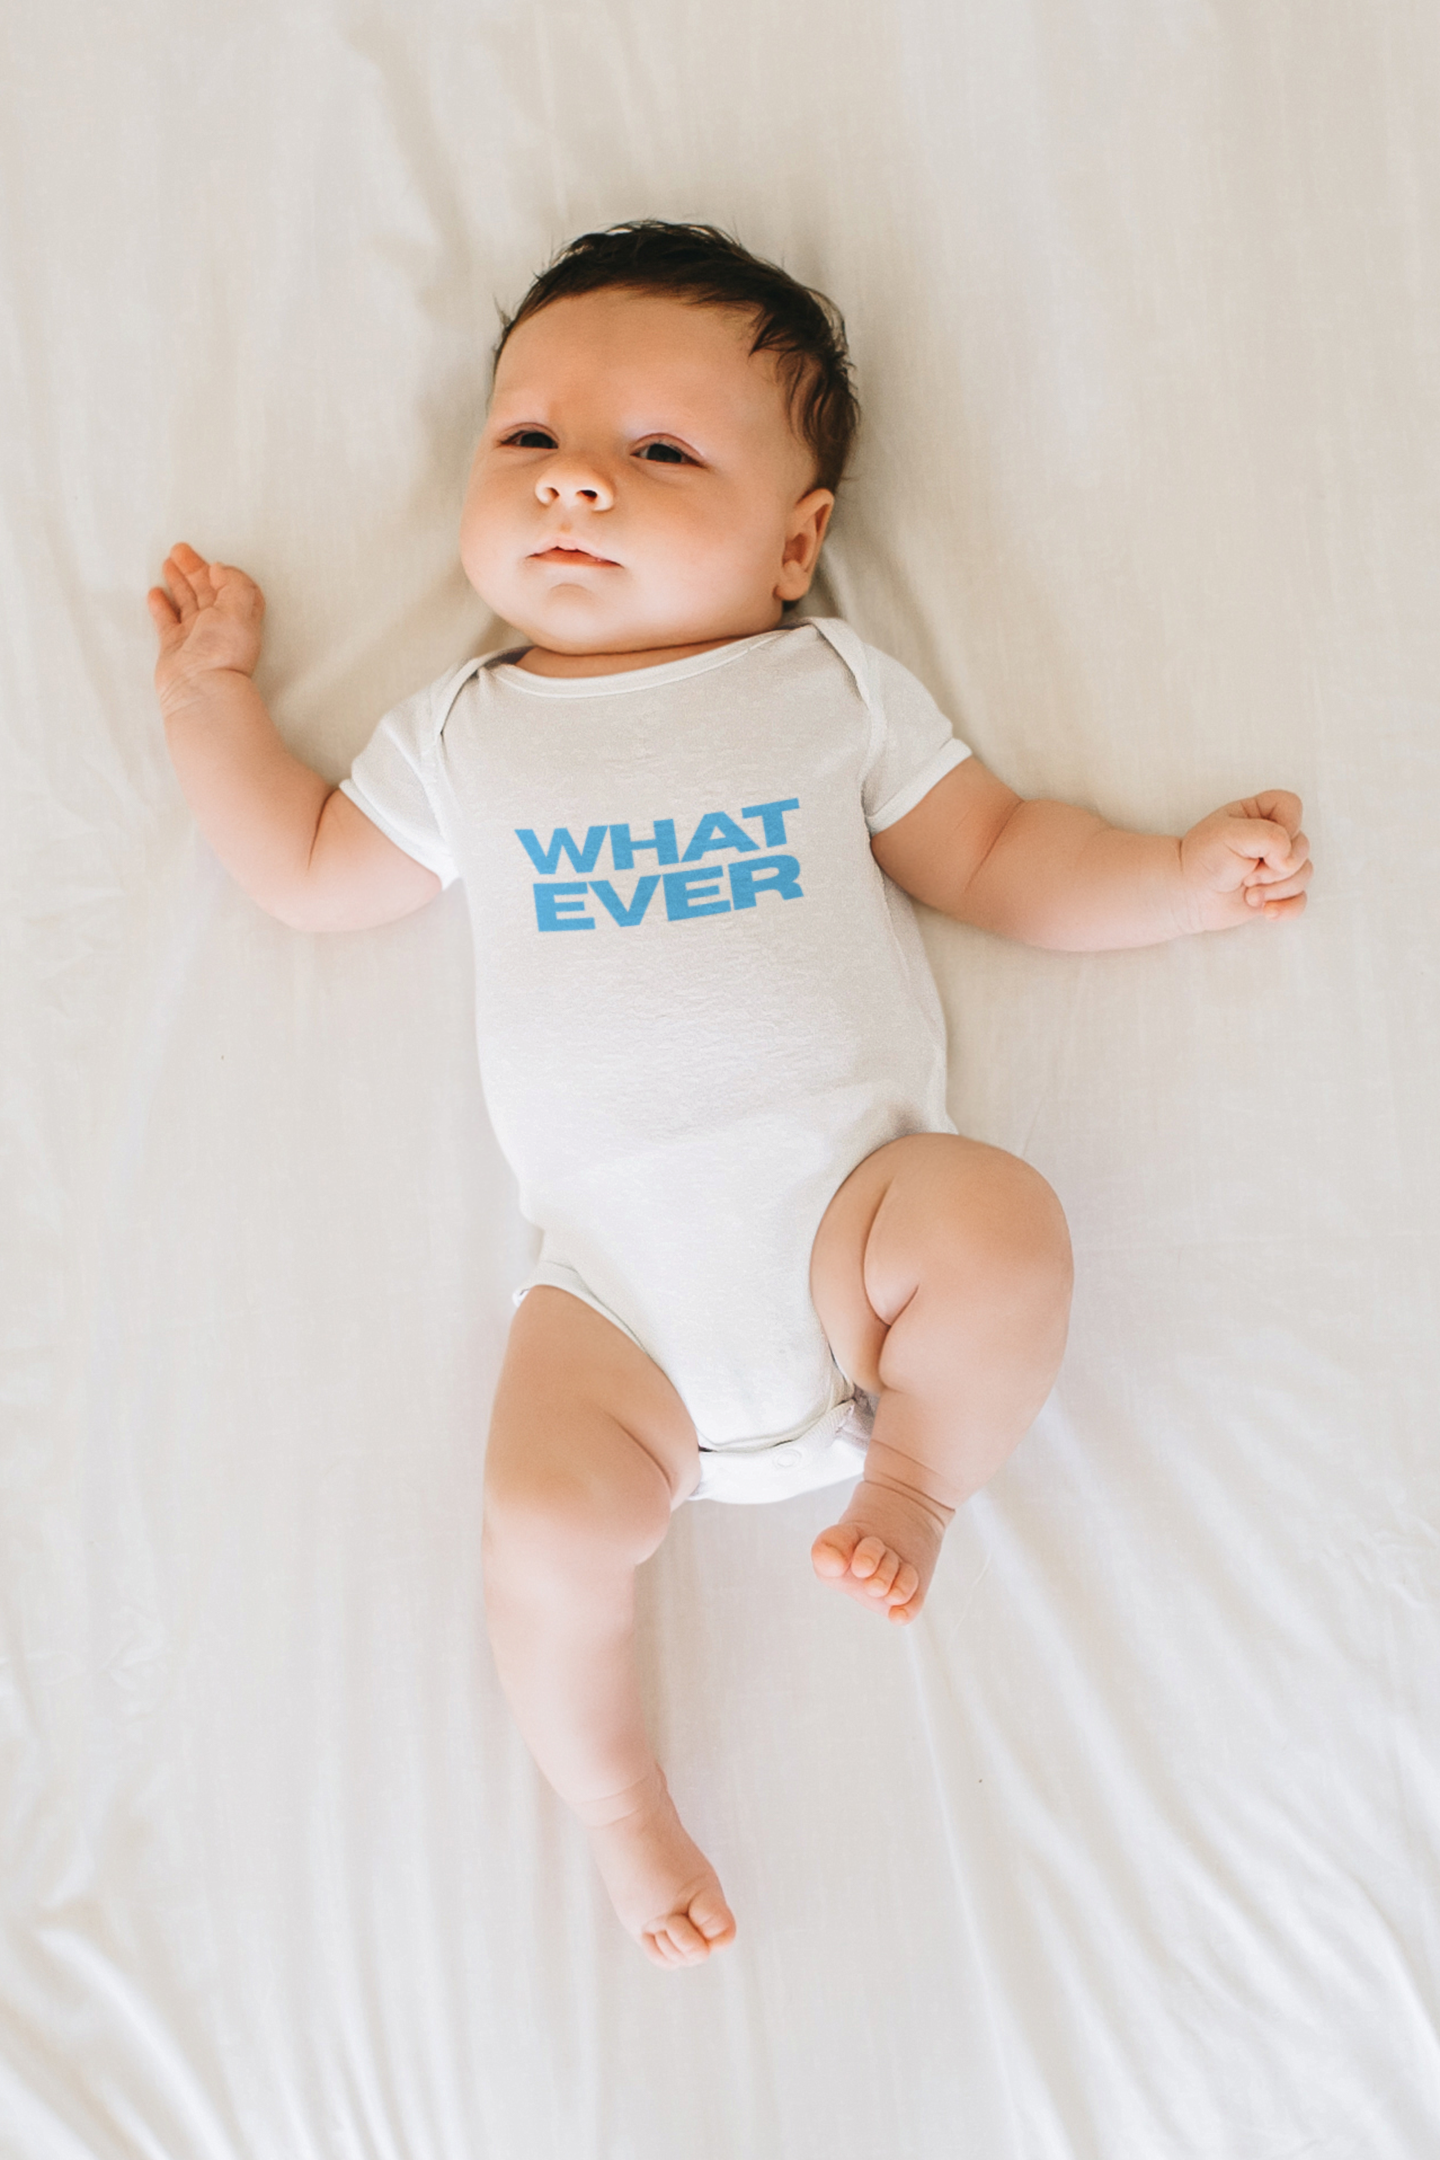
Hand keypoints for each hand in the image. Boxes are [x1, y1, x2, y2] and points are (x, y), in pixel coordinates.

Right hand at [147, 542, 265, 714]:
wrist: (200, 688)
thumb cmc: (223, 652)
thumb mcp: (240, 607)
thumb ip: (235, 582)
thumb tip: (219, 569)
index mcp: (239, 616)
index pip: (234, 588)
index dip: (223, 573)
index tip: (211, 562)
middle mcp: (219, 627)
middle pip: (206, 590)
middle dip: (193, 569)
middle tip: (178, 550)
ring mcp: (196, 637)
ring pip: (186, 602)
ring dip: (177, 582)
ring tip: (166, 563)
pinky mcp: (174, 647)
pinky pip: (167, 621)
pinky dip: (161, 606)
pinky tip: (155, 592)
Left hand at [1179, 790, 1311, 929]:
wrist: (1188, 896)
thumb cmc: (1202, 860)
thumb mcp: (1230, 835)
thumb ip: (1269, 836)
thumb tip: (1289, 861)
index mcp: (1259, 814)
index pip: (1292, 806)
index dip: (1286, 825)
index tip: (1261, 843)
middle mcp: (1273, 837)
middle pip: (1302, 846)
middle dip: (1275, 867)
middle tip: (1246, 874)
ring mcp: (1277, 865)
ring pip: (1304, 874)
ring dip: (1276, 889)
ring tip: (1248, 893)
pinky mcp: (1277, 892)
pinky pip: (1300, 900)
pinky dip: (1286, 908)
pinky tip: (1266, 912)